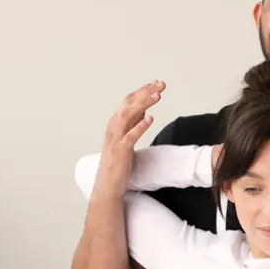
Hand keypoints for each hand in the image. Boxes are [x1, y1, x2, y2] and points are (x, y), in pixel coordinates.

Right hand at [96, 81, 162, 195]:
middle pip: (129, 104)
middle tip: (161, 84)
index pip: (130, 101)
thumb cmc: (118, 163)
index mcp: (116, 123)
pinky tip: (150, 118)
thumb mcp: (127, 138)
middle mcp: (114, 127)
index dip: (143, 90)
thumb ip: (133, 123)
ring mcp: (116, 139)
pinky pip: (130, 136)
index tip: (158, 83)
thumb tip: (144, 109)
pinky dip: (139, 126)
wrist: (108, 185)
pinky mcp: (120, 151)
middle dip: (145, 92)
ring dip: (143, 104)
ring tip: (158, 95)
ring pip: (128, 115)